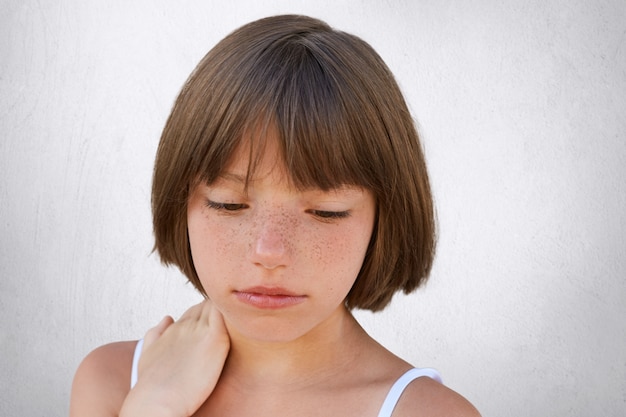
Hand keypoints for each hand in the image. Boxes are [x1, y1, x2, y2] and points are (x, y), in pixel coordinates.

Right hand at [120, 300, 229, 416]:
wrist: (156, 400)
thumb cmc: (152, 385)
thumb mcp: (146, 353)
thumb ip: (156, 334)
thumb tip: (168, 318)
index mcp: (174, 327)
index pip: (196, 311)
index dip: (206, 317)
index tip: (215, 330)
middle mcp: (187, 324)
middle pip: (208, 306)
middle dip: (218, 313)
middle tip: (230, 330)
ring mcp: (201, 330)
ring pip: (219, 307)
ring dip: (228, 315)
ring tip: (239, 329)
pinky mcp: (215, 338)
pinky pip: (228, 315)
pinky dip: (236, 317)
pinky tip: (243, 328)